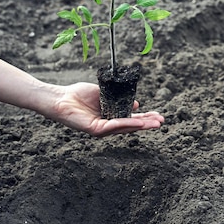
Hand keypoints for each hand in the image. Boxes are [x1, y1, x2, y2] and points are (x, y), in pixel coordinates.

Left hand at [49, 82, 164, 136]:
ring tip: (154, 123)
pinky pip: (112, 126)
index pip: (131, 118)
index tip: (158, 115)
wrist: (61, 98)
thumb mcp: (104, 94)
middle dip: (147, 124)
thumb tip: (135, 105)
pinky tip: (136, 121)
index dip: (145, 117)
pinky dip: (125, 123)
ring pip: (124, 128)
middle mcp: (107, 125)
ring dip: (140, 125)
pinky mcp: (94, 130)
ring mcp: (101, 129)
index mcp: (110, 116)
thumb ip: (119, 99)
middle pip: (131, 126)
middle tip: (161, 122)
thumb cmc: (78, 95)